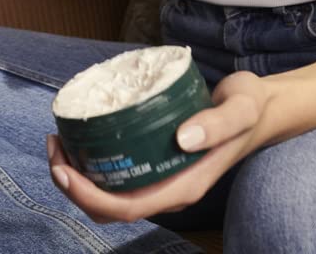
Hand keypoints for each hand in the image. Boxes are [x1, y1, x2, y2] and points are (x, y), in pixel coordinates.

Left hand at [46, 70, 272, 222]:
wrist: (262, 108)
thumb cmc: (250, 107)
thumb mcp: (241, 108)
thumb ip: (219, 122)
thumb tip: (182, 138)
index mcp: (185, 186)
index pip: (127, 208)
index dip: (89, 196)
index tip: (64, 169)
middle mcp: (169, 189)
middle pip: (108, 208)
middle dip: (71, 184)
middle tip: (53, 144)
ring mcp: (161, 179)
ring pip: (107, 195)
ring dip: (75, 174)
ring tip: (59, 139)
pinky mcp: (155, 163)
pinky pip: (115, 175)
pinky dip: (90, 162)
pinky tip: (79, 135)